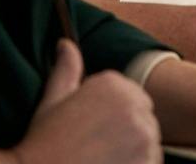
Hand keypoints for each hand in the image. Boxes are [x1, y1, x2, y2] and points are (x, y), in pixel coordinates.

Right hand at [13, 39, 162, 163]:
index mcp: (112, 84)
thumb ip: (66, 69)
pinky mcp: (148, 162)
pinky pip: (152, 162)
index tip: (92, 131)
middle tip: (96, 148)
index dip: (112, 116)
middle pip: (143, 117)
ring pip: (148, 141)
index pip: (131, 97)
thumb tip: (65, 43)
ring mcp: (143, 134)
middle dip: (126, 132)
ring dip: (133, 151)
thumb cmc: (44, 143)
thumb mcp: (52, 100)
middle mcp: (133, 104)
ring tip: (102, 159)